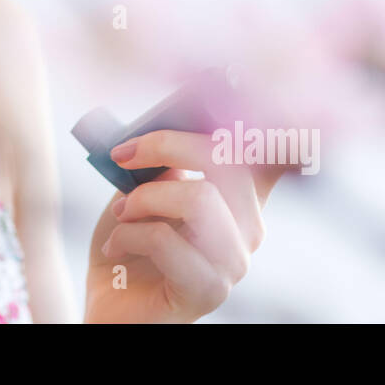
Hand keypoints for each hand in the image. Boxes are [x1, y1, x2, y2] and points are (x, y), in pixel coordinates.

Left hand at [83, 130, 287, 322]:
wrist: (110, 305)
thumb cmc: (129, 241)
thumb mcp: (143, 188)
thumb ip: (164, 159)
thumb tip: (164, 126)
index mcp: (240, 196)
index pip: (274, 153)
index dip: (274, 119)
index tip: (247, 79)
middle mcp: (249, 228)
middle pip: (227, 160)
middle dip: (167, 144)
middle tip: (123, 153)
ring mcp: (234, 263)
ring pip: (199, 200)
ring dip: (145, 198)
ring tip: (122, 211)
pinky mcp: (208, 292)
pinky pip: (168, 241)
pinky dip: (130, 233)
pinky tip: (116, 245)